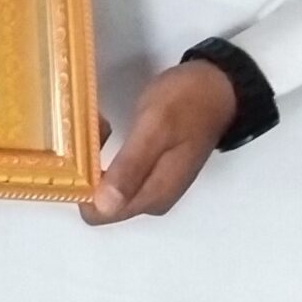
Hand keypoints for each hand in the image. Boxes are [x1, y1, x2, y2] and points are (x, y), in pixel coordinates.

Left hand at [80, 59, 236, 226]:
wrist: (218, 88)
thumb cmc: (186, 102)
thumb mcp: (155, 127)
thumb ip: (131, 166)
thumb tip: (104, 205)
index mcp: (152, 195)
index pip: (99, 213)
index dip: (83, 186)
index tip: (84, 151)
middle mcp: (152, 200)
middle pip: (101, 202)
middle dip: (87, 170)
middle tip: (93, 131)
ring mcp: (153, 187)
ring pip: (107, 187)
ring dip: (95, 160)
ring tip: (102, 124)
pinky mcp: (152, 172)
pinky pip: (117, 175)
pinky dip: (106, 156)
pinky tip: (108, 130)